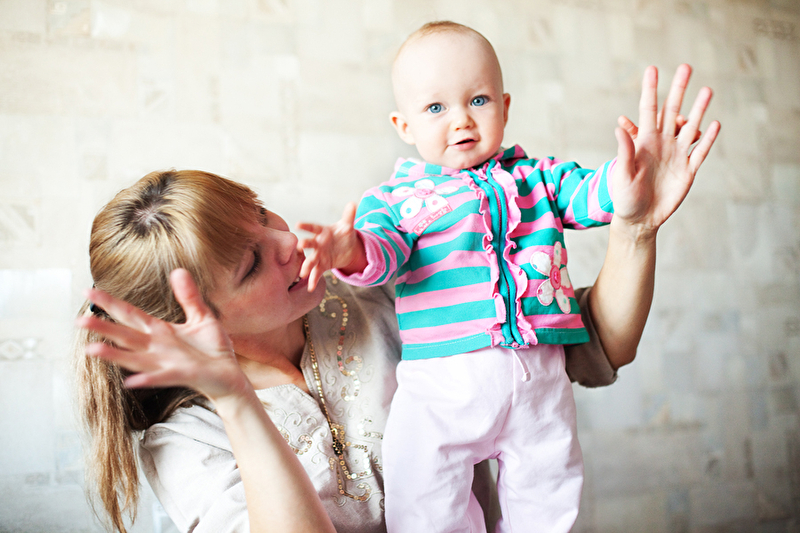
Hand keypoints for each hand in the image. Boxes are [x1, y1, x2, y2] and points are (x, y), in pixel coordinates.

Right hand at [76, 269, 247, 400]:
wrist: (229, 375)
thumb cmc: (213, 350)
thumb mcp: (202, 317)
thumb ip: (188, 297)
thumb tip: (178, 270)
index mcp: (161, 332)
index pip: (131, 315)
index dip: (111, 303)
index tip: (89, 290)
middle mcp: (158, 348)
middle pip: (126, 335)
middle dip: (103, 327)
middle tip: (79, 320)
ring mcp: (167, 363)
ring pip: (136, 358)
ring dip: (115, 355)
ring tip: (92, 349)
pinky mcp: (182, 375)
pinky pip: (162, 377)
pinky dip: (148, 378)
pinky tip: (132, 380)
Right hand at [296, 202, 365, 291]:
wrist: (347, 248)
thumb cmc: (343, 235)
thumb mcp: (347, 226)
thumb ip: (348, 216)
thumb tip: (353, 203)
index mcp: (322, 232)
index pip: (313, 227)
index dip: (306, 226)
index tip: (298, 224)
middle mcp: (318, 244)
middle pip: (310, 244)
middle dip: (305, 245)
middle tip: (300, 246)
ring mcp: (319, 255)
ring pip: (311, 260)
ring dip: (306, 266)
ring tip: (302, 273)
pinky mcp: (322, 266)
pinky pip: (317, 273)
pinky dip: (313, 280)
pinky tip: (310, 288)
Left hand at [611, 64, 720, 237]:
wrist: (639, 219)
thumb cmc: (624, 197)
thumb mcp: (623, 174)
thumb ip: (625, 150)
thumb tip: (618, 126)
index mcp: (644, 142)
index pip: (648, 110)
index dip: (650, 90)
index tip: (652, 69)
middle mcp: (662, 144)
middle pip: (672, 111)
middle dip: (679, 90)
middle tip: (686, 66)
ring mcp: (676, 156)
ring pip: (691, 128)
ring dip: (699, 110)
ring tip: (707, 89)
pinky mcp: (687, 171)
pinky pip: (700, 152)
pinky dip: (708, 140)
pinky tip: (716, 124)